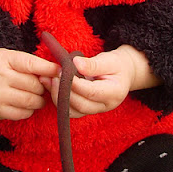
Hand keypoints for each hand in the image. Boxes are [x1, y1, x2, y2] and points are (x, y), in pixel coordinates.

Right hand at [0, 49, 58, 120]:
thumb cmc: (1, 67)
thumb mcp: (12, 57)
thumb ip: (33, 63)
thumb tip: (59, 72)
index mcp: (3, 58)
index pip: (32, 64)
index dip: (49, 69)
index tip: (62, 71)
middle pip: (35, 85)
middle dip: (43, 86)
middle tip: (43, 85)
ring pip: (32, 101)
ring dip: (39, 99)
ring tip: (36, 94)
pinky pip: (25, 113)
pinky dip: (30, 109)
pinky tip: (25, 103)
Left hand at [41, 45, 161, 117]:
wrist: (123, 72)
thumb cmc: (117, 65)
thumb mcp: (109, 60)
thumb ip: (93, 64)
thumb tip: (75, 64)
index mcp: (114, 93)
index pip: (91, 92)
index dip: (75, 84)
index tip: (62, 72)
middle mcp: (105, 106)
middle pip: (81, 105)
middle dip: (64, 92)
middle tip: (53, 76)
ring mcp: (96, 110)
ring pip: (73, 111)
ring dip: (58, 98)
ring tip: (48, 80)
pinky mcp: (87, 109)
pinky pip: (70, 110)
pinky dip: (59, 99)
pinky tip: (51, 85)